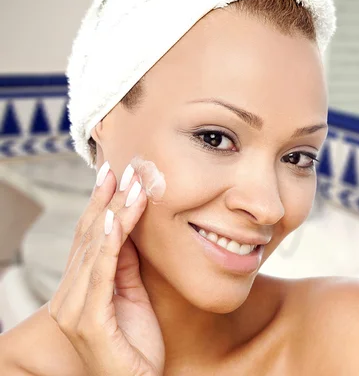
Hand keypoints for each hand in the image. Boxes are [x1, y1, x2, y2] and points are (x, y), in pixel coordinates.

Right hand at [48, 162, 164, 375]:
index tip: (113, 172)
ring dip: (114, 212)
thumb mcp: (131, 295)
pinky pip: (102, 275)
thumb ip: (126, 266)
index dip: (101, 203)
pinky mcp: (91, 322)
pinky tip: (116, 220)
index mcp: (82, 288)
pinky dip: (109, 245)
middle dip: (108, 200)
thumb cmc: (135, 344)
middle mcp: (72, 295)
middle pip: (91, 236)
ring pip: (97, 249)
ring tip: (128, 183)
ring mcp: (77, 308)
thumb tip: (129, 228)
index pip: (91, 236)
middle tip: (124, 166)